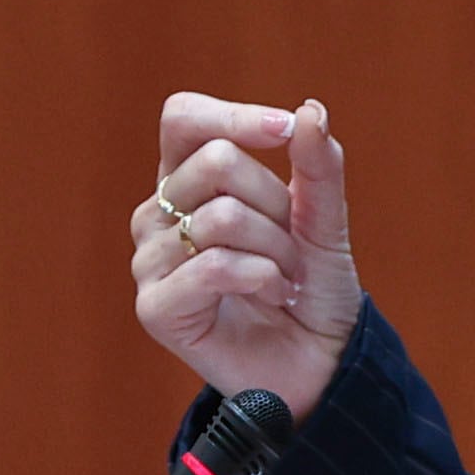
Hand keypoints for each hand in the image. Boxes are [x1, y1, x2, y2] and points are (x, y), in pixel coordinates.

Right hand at [131, 94, 361, 426]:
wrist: (321, 363)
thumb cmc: (312, 289)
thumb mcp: (324, 220)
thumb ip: (318, 166)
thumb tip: (309, 111)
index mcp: (187, 181)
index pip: (183, 118)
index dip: (233, 116)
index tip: (284, 131)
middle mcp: (158, 215)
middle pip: (217, 161)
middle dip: (277, 202)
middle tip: (291, 246)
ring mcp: (150, 262)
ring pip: (221, 215)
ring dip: (277, 248)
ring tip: (284, 278)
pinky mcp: (156, 308)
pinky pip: (214, 265)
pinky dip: (263, 278)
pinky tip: (273, 296)